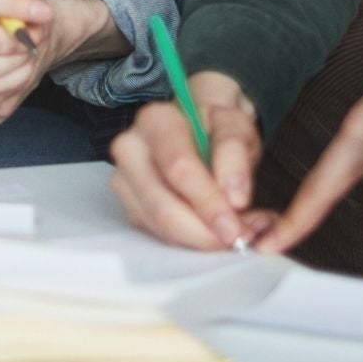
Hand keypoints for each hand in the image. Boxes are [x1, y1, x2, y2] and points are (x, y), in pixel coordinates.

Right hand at [108, 72, 268, 250]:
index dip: (208, 202)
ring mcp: (125, 181)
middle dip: (202, 232)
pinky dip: (188, 240)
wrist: (198, 128)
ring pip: (158, 226)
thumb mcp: (236, 126)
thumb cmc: (214, 127)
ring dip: (198, 239)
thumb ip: (235, 155)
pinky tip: (211, 230)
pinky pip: (158, 235)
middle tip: (237, 239)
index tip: (236, 226)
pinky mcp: (130, 206)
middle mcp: (130, 150)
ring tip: (231, 232)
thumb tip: (233, 198)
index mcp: (155, 120)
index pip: (179, 169)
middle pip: (161, 206)